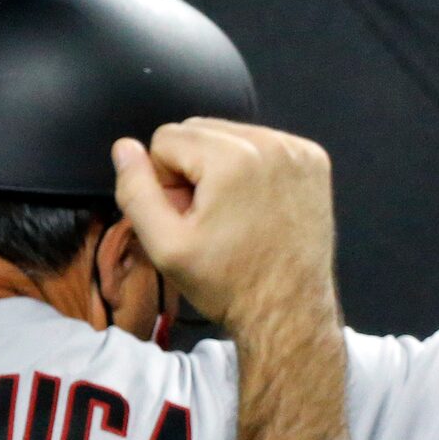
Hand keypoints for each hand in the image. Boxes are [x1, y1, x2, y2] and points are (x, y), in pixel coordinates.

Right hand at [113, 118, 336, 331]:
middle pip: (198, 130)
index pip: (165, 138)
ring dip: (219, 167)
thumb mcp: (165, 245)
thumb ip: (135, 190)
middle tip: (208, 217)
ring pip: (228, 134)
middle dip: (191, 170)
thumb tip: (124, 148)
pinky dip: (251, 167)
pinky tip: (255, 206)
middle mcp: (271, 143)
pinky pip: (262, 144)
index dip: (164, 180)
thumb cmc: (229, 283)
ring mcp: (298, 150)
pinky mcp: (314, 160)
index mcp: (233, 158)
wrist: (288, 309)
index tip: (187, 216)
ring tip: (232, 214)